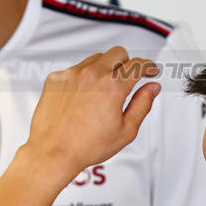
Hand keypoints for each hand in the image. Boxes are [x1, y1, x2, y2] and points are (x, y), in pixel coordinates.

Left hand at [22, 47, 159, 178]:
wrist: (53, 153)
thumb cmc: (86, 146)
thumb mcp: (126, 130)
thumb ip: (143, 104)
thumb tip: (152, 88)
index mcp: (112, 86)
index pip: (137, 65)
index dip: (148, 66)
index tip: (149, 70)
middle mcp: (91, 75)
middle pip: (117, 53)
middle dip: (127, 63)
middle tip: (127, 78)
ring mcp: (71, 75)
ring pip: (95, 59)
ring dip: (104, 69)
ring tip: (102, 91)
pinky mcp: (55, 79)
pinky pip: (74, 69)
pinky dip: (82, 78)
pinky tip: (82, 97)